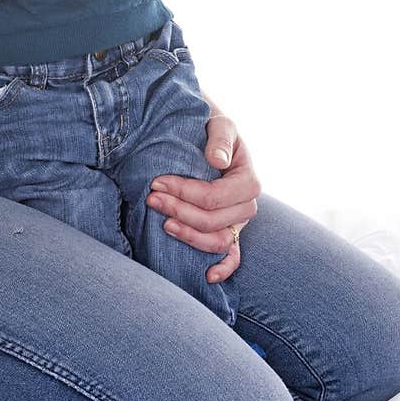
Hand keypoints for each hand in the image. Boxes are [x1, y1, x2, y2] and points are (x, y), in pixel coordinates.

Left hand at [145, 115, 259, 282]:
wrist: (211, 135)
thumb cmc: (214, 129)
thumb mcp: (221, 124)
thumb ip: (220, 139)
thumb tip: (217, 160)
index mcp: (248, 180)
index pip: (214, 196)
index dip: (184, 193)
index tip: (156, 182)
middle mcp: (246, 205)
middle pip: (212, 221)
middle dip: (178, 211)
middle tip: (151, 198)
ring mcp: (238, 222)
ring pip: (217, 241)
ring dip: (188, 236)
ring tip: (163, 223)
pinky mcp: (229, 231)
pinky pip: (233, 256)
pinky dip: (224, 268)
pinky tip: (208, 276)